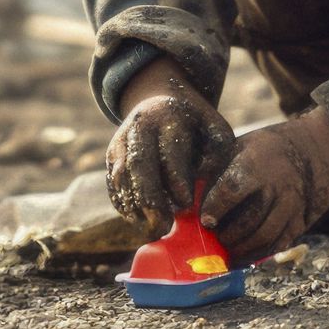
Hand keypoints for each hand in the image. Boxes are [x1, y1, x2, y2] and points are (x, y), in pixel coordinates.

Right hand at [106, 90, 236, 239]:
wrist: (158, 99)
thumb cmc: (195, 124)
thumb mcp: (213, 128)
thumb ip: (217, 155)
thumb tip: (208, 189)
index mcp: (169, 117)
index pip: (170, 152)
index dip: (177, 181)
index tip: (187, 205)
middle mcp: (139, 126)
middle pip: (139, 165)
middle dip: (151, 200)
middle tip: (164, 227)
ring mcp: (121, 140)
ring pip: (121, 177)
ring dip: (135, 207)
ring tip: (152, 230)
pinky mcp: (111, 154)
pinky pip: (112, 183)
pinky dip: (123, 204)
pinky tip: (137, 221)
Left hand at [199, 117, 328, 260]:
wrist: (310, 154)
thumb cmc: (263, 151)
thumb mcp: (238, 148)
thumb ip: (214, 169)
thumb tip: (185, 194)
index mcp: (256, 163)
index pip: (232, 189)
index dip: (215, 208)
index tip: (204, 220)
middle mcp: (277, 186)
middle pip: (249, 220)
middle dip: (227, 235)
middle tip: (212, 239)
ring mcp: (291, 206)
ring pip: (264, 237)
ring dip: (241, 249)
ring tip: (225, 250)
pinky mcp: (299, 222)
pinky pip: (278, 245)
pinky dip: (258, 256)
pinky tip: (242, 257)